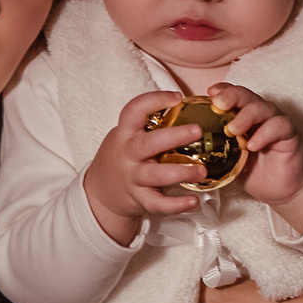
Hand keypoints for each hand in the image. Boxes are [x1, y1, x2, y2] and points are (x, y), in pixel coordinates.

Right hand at [81, 90, 209, 245]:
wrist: (100, 192)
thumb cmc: (123, 157)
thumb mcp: (128, 136)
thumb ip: (151, 126)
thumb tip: (191, 109)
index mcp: (125, 133)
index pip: (134, 110)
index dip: (155, 100)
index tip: (177, 97)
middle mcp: (127, 153)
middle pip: (148, 144)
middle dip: (174, 136)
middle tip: (197, 131)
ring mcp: (132, 177)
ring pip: (155, 175)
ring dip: (181, 172)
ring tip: (202, 170)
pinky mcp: (139, 199)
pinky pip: (157, 203)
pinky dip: (176, 205)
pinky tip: (194, 201)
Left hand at [208, 82, 302, 222]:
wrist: (278, 190)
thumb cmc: (252, 171)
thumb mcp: (227, 158)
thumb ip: (214, 147)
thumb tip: (187, 145)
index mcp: (242, 115)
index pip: (232, 94)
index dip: (221, 90)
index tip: (209, 93)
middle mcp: (259, 114)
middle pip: (246, 95)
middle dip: (231, 96)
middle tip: (219, 104)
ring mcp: (275, 121)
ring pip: (262, 107)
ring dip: (245, 116)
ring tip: (233, 130)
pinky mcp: (290, 134)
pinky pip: (279, 126)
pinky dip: (264, 134)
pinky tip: (252, 145)